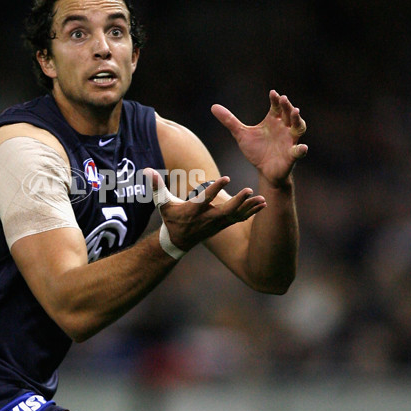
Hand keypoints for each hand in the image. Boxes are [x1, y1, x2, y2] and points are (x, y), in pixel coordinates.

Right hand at [147, 169, 265, 251]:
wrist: (178, 241)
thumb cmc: (170, 219)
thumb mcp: (162, 203)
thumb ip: (157, 186)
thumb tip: (147, 170)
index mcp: (193, 211)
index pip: (206, 198)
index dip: (215, 189)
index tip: (225, 178)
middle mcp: (207, 218)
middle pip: (225, 211)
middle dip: (238, 202)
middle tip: (249, 190)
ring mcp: (217, 224)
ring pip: (236, 216)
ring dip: (250, 208)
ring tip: (262, 199)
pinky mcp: (223, 226)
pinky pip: (240, 219)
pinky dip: (251, 212)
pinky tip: (263, 205)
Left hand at [211, 90, 307, 186]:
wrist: (264, 171)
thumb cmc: (256, 151)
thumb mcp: (241, 135)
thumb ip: (229, 121)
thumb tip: (213, 106)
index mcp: (273, 121)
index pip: (276, 107)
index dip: (275, 100)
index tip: (272, 93)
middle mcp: (284, 128)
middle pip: (289, 114)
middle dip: (287, 106)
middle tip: (283, 99)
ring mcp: (290, 141)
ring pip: (298, 128)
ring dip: (298, 120)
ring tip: (296, 112)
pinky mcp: (291, 155)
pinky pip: (298, 151)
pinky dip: (301, 149)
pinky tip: (302, 147)